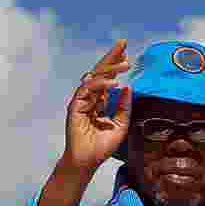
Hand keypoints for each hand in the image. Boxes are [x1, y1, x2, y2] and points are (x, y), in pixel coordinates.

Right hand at [63, 39, 132, 173]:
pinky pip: (88, 90)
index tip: (127, 53)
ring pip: (94, 78)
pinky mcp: (75, 107)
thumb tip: (128, 87)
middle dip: (111, 57)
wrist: (87, 162)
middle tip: (123, 43)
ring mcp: (81, 101)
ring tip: (125, 64)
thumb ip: (124, 107)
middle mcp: (89, 98)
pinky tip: (114, 83)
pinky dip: (100, 85)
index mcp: (99, 101)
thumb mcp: (120, 125)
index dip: (116, 65)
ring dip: (110, 69)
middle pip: (100, 72)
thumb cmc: (101, 147)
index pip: (107, 78)